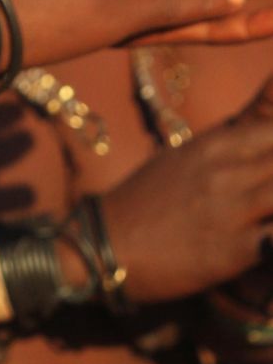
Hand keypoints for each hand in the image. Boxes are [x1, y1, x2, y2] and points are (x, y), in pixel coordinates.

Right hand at [101, 72, 272, 302]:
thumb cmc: (147, 200)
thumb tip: (265, 114)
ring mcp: (232, 208)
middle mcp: (229, 170)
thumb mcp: (186, 156)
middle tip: (267, 200)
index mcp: (218, 144)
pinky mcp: (236, 250)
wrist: (107, 245)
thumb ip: (231, 139)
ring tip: (268, 214)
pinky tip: (270, 240)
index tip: (271, 166)